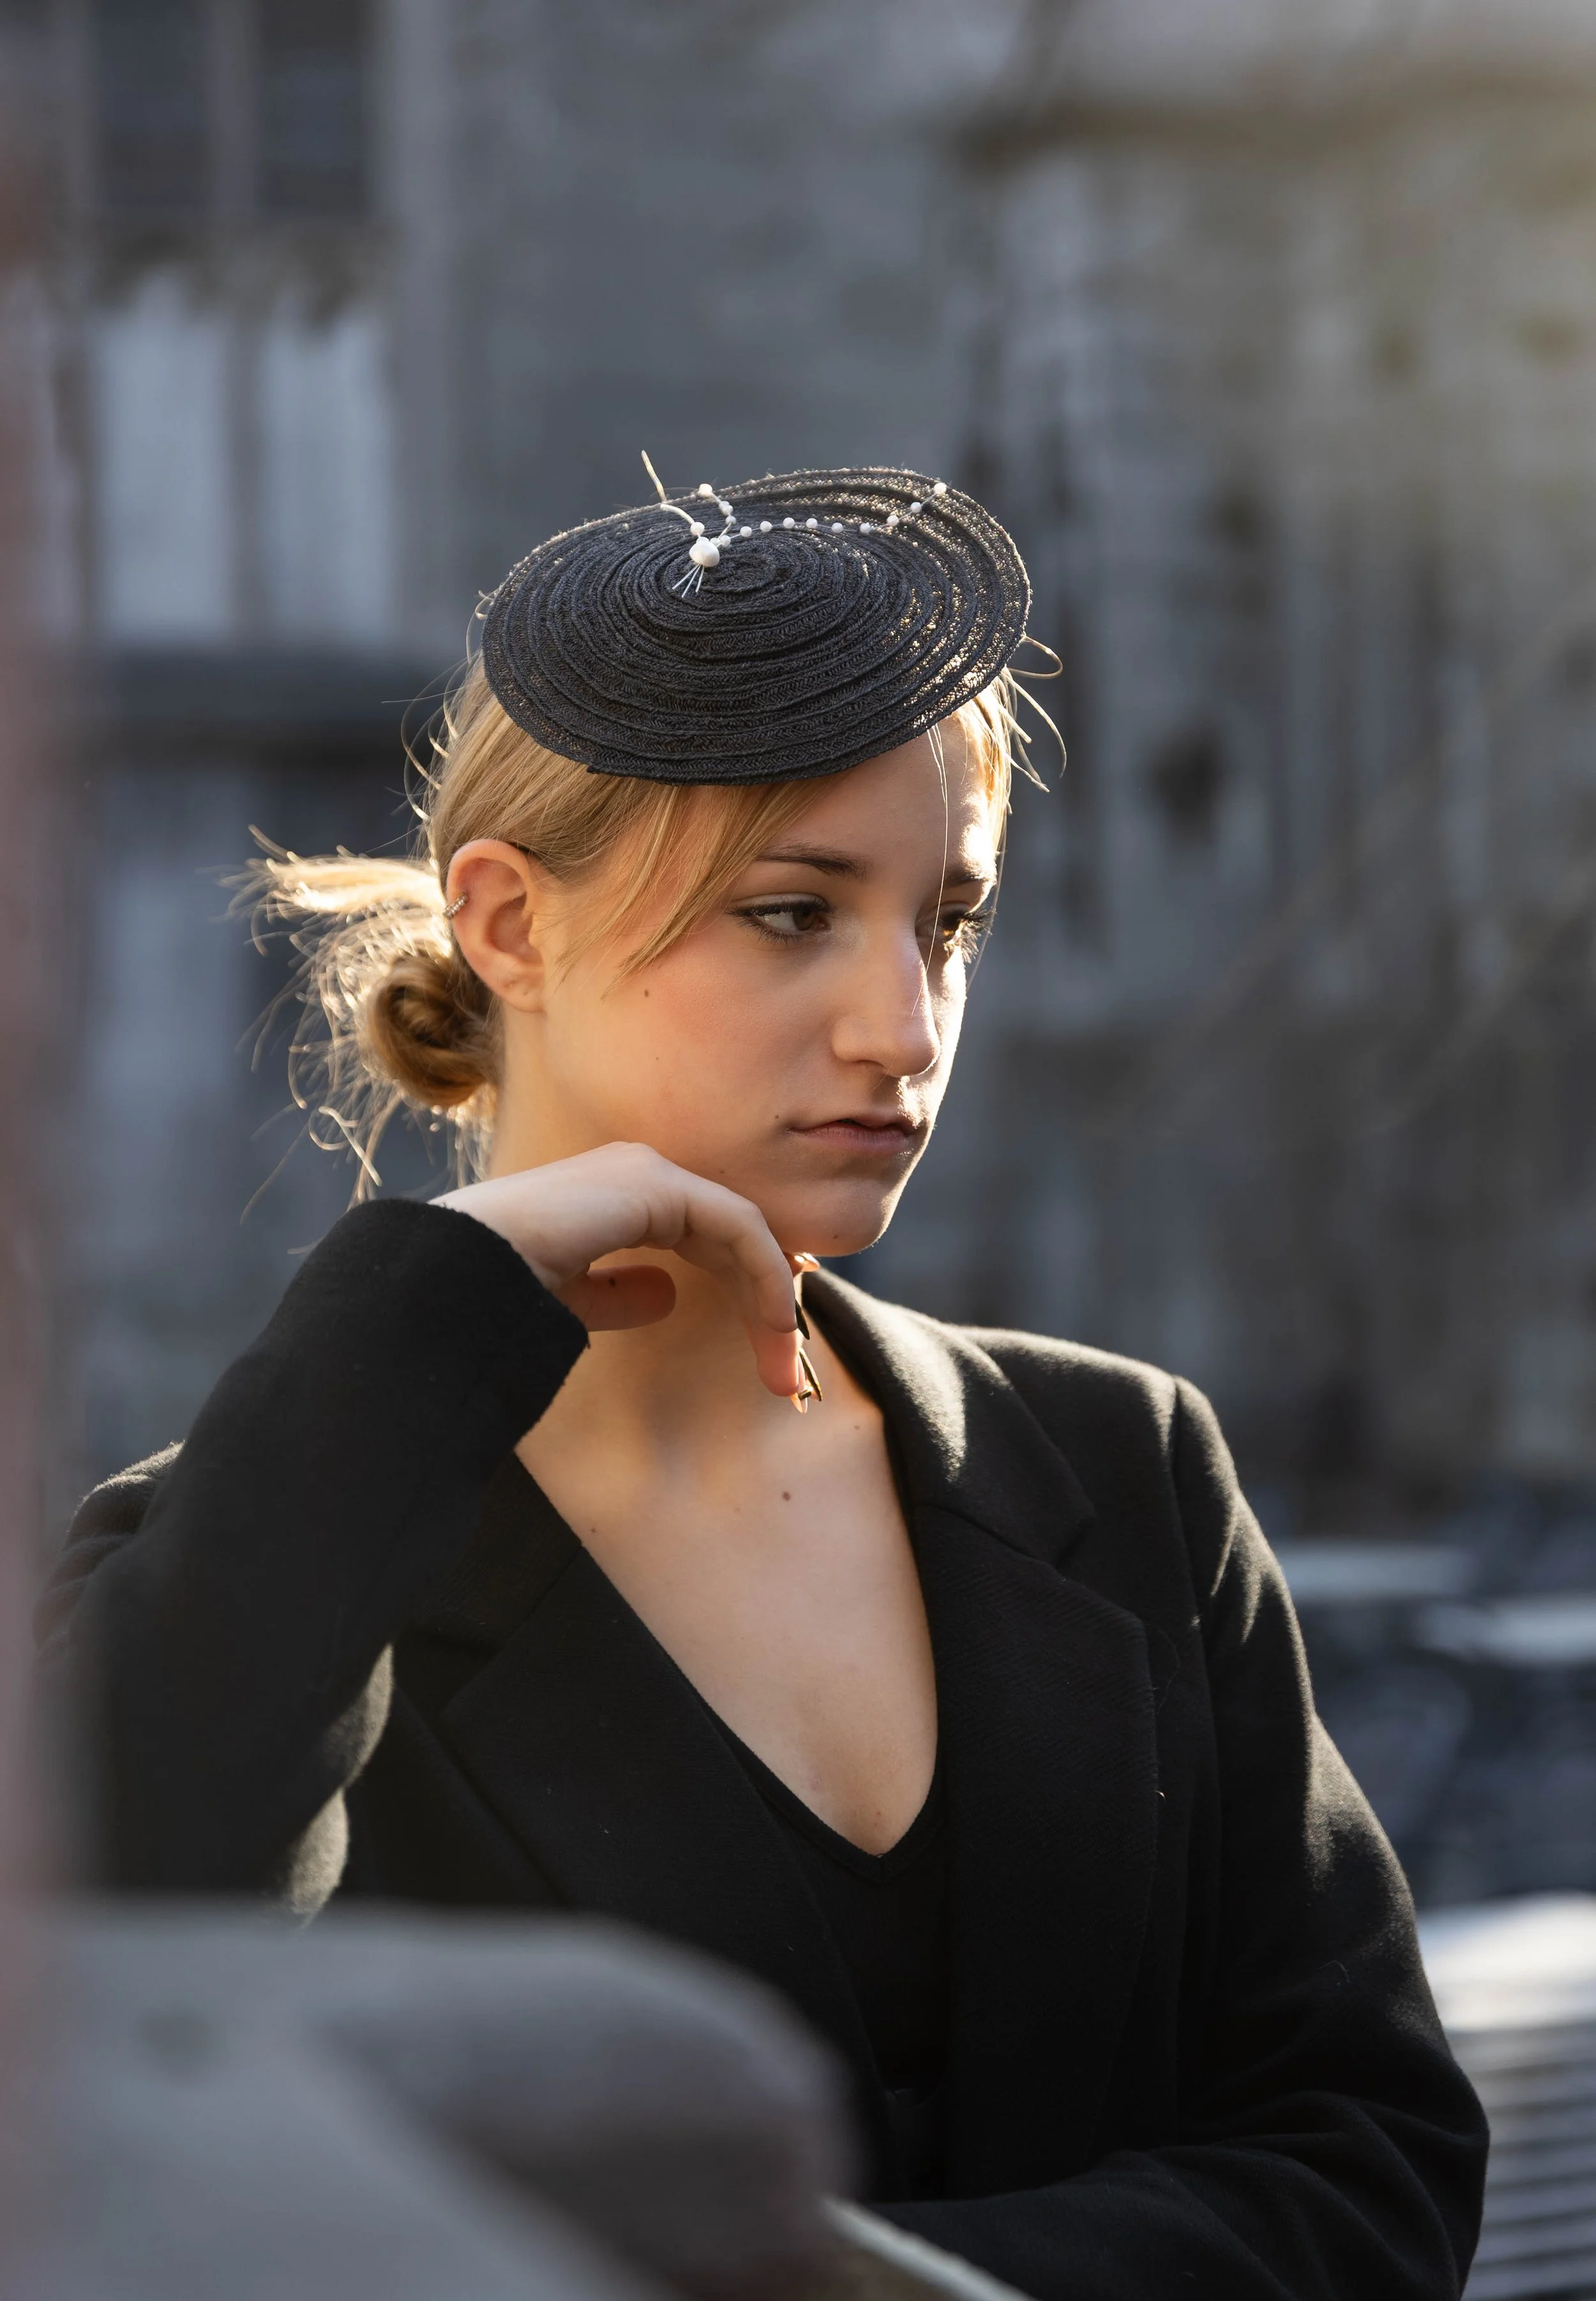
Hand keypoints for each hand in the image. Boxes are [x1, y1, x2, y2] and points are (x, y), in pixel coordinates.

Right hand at [435, 1143, 803, 1399]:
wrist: (461, 1275)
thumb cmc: (497, 1292)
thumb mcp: (567, 1300)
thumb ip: (615, 1293)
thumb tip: (664, 1295)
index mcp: (610, 1195)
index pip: (701, 1234)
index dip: (743, 1284)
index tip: (771, 1344)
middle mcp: (635, 1172)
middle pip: (729, 1236)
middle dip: (765, 1304)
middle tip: (788, 1374)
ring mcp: (648, 1172)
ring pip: (743, 1233)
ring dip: (773, 1302)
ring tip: (787, 1369)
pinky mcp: (659, 1186)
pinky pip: (739, 1228)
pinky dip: (766, 1277)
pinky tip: (776, 1326)